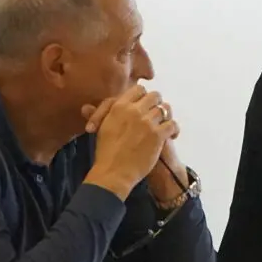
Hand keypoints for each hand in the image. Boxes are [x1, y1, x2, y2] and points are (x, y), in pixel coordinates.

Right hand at [83, 85, 179, 199]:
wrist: (113, 172)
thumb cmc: (105, 152)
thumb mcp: (100, 129)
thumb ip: (100, 114)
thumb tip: (87, 107)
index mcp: (119, 106)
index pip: (139, 89)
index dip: (143, 97)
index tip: (144, 106)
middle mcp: (134, 111)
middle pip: (155, 96)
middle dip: (156, 105)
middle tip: (155, 116)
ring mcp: (147, 122)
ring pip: (165, 109)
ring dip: (166, 116)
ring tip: (163, 126)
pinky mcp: (157, 135)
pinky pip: (172, 124)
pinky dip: (174, 129)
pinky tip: (171, 136)